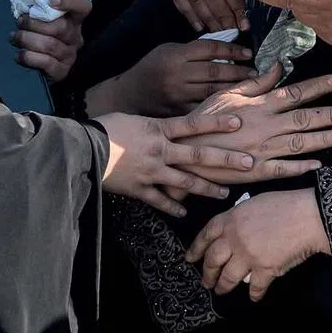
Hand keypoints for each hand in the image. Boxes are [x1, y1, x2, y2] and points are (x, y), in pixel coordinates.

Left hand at [10, 0, 92, 80]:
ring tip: (14, 37)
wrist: (34, 60)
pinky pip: (47, 63)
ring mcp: (70, 55)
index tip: (51, 0)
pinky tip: (19, 55)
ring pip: (51, 45)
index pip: (83, 6)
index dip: (70, 1)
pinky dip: (29, 58)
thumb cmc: (37, 26)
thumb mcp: (37, 3)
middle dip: (34, 23)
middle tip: (19, 21)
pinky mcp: (61, 71)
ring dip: (28, 39)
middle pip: (60, 28)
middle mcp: (75, 36)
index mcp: (73, 18)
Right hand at [93, 40, 257, 117]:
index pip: (209, 49)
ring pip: (212, 93)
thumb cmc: (151, 69)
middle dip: (239, 72)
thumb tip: (226, 49)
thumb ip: (192, 51)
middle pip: (215, 72)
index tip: (248, 53)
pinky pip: (202, 112)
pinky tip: (234, 113)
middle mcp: (177, 75)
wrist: (128, 95)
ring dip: (235, 90)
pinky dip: (219, 112)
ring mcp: (176, 96)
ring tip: (251, 90)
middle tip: (256, 74)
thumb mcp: (167, 51)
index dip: (232, 49)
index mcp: (175, 55)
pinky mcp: (176, 114)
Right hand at [95, 112, 253, 216]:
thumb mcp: (134, 118)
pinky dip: (173, 207)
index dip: (216, 124)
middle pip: (199, 156)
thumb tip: (171, 127)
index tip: (238, 124)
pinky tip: (185, 213)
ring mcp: (151, 172)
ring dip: (206, 189)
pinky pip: (160, 200)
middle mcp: (160, 151)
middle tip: (248, 164)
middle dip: (225, 160)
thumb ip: (155, 126)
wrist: (83, 148)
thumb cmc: (105, 128)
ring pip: (185, 182)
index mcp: (158, 130)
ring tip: (225, 194)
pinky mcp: (139, 189)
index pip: (193, 125)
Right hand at [177, 63, 331, 183]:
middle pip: (304, 119)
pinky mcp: (257, 171)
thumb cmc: (204, 120)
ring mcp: (262, 150)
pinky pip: (284, 169)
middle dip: (330, 114)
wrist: (185, 152)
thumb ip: (256, 81)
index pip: (293, 93)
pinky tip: (318, 165)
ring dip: (323, 139)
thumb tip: (278, 66)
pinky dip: (301, 167)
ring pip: (299, 144)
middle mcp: (265, 126)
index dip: (317, 87)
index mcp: (258, 106)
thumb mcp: (227, 94)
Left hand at [186, 188, 330, 301]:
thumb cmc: (285, 204)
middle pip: (212, 260)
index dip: (196, 248)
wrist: (308, 216)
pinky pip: (254, 288)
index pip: (206, 235)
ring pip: (228, 278)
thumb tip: (232, 232)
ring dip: (223, 286)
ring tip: (221, 290)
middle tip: (206, 281)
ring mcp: (247, 256)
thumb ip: (238, 218)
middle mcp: (234, 239)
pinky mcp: (264, 270)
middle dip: (207, 273)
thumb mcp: (254, 203)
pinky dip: (254, 294)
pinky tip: (254, 297)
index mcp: (230, 219)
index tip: (190, 258)